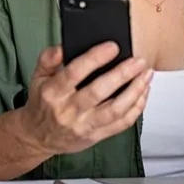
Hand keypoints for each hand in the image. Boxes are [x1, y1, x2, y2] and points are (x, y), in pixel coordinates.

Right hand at [18, 43, 151, 156]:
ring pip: (114, 110)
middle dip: (122, 74)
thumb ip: (48, 58)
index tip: (112, 47)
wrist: (38, 137)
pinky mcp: (96, 136)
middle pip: (99, 92)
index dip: (95, 58)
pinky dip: (136, 108)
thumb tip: (64, 46)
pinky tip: (143, 93)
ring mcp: (84, 125)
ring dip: (134, 91)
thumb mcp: (37, 76)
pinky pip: (121, 124)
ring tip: (146, 75)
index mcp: (53, 92)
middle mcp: (69, 110)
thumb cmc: (42, 104)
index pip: (75, 73)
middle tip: (138, 61)